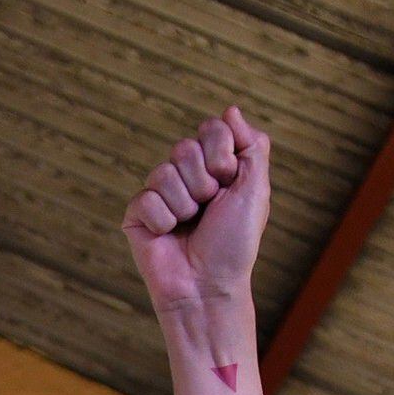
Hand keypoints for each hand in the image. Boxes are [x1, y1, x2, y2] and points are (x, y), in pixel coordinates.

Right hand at [121, 108, 271, 325]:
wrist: (208, 285)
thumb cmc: (235, 242)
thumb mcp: (256, 189)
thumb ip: (252, 145)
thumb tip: (230, 109)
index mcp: (215, 165)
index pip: (211, 129)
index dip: (221, 155)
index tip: (229, 184)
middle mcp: (187, 176)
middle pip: (185, 147)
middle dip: (203, 182)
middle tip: (208, 209)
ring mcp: (160, 194)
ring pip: (163, 172)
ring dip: (184, 205)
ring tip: (189, 225)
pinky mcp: (137, 215)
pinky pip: (145, 199)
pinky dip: (163, 220)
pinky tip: (168, 236)